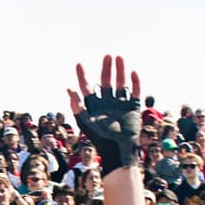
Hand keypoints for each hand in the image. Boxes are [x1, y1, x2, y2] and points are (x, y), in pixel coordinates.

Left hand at [66, 56, 142, 173]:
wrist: (118, 149)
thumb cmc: (99, 138)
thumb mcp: (85, 121)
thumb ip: (76, 105)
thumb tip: (69, 88)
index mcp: (93, 105)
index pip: (87, 87)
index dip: (82, 76)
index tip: (79, 64)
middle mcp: (107, 102)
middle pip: (106, 81)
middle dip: (106, 68)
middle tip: (108, 55)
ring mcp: (120, 104)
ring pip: (120, 83)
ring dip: (120, 70)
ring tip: (119, 57)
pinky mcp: (133, 107)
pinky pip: (135, 91)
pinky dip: (135, 82)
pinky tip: (132, 72)